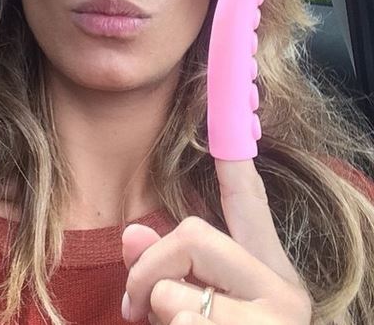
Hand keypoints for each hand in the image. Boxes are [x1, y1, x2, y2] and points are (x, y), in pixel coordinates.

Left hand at [121, 160, 311, 323]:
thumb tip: (131, 233)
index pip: (252, 204)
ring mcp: (274, 320)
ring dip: (157, 316)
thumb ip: (167, 268)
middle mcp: (283, 292)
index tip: (228, 111)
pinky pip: (179, 324)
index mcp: (272, 275)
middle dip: (147, 270)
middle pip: (193, 234)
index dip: (236, 162)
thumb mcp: (197, 304)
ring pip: (173, 292)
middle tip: (135, 306)